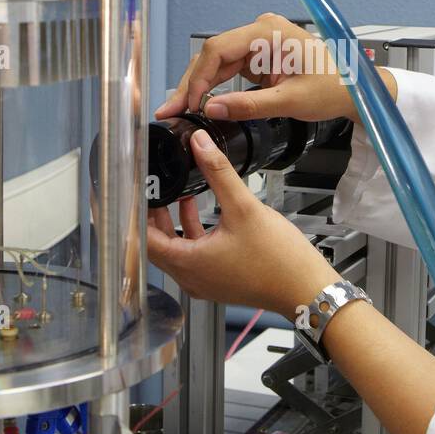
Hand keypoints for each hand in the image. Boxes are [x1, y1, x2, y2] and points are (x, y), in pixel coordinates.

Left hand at [146, 128, 339, 317]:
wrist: (305, 289)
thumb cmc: (279, 259)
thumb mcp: (244, 207)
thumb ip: (218, 172)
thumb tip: (199, 144)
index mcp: (189, 263)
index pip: (141, 240)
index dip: (133, 214)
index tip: (129, 193)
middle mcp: (190, 277)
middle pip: (153, 245)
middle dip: (149, 215)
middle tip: (147, 187)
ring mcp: (203, 281)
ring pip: (172, 249)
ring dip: (168, 223)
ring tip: (171, 193)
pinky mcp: (217, 280)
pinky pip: (190, 254)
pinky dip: (188, 232)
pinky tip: (196, 208)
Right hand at [154, 12, 396, 122]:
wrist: (355, 90)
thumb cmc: (334, 88)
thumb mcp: (290, 101)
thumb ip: (248, 105)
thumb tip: (212, 109)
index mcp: (268, 31)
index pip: (218, 49)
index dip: (197, 78)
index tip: (185, 103)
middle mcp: (260, 31)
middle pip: (213, 55)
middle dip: (192, 84)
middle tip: (170, 110)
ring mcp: (259, 42)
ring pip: (217, 63)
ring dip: (199, 87)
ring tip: (178, 110)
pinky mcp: (259, 56)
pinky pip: (229, 69)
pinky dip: (214, 87)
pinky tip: (199, 103)